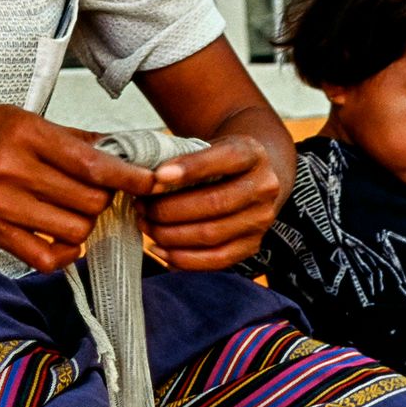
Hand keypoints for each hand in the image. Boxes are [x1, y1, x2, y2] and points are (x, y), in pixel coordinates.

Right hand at [0, 106, 155, 272]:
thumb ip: (73, 138)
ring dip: (87, 226)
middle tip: (99, 192)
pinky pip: (45, 258)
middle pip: (89, 201)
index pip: (92, 163)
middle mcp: (11, 168)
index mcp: (24, 133)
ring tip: (77, 211)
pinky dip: (66, 253)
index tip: (152, 182)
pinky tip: (66, 240)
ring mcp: (0, 204)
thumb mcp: (22, 119)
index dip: (129, 177)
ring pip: (75, 230)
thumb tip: (124, 150)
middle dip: (105, 200)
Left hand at [140, 134, 283, 269]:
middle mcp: (264, 187)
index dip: (190, 169)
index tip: (156, 176)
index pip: (225, 159)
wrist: (253, 177)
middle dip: (170, 209)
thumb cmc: (219, 161)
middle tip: (141, 207)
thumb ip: (184, 157)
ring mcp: (262, 220)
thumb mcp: (207, 146)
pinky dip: (183, 259)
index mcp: (252, 154)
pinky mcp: (253, 245)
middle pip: (215, 203)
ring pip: (212, 234)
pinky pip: (217, 259)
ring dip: (171, 234)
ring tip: (146, 225)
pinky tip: (159, 249)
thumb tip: (150, 181)